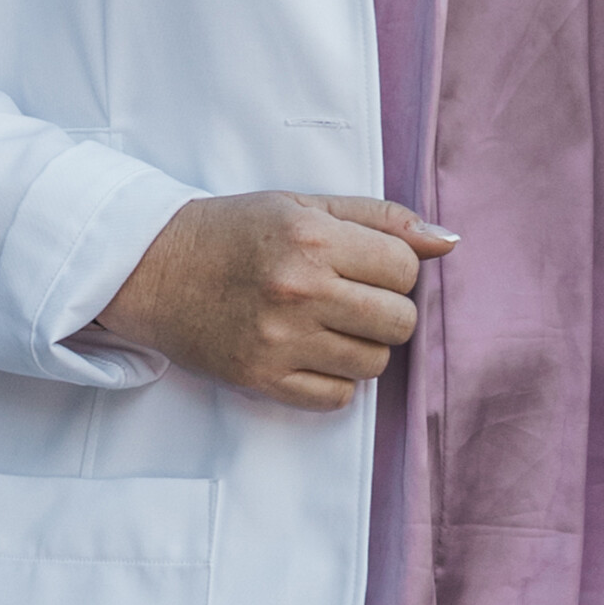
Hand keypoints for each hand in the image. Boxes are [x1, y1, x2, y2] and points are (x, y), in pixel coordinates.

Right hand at [90, 192, 456, 410]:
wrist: (153, 269)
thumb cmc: (234, 232)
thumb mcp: (304, 206)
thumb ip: (381, 219)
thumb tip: (449, 243)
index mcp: (312, 238)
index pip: (405, 269)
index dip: (395, 270)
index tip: (368, 266)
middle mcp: (299, 290)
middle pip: (399, 322)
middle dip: (387, 311)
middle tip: (353, 298)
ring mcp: (280, 340)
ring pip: (374, 364)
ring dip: (363, 347)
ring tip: (329, 324)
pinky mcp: (261, 380)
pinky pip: (337, 398)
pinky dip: (334, 380)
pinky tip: (310, 352)